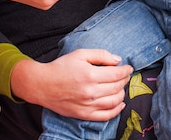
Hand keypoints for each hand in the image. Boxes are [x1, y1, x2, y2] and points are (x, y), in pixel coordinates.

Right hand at [11, 49, 132, 119]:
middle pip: (117, 87)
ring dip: (122, 93)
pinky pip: (106, 115)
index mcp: (90, 75)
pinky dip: (117, 110)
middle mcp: (90, 92)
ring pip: (115, 101)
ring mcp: (88, 105)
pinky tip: (120, 103)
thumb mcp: (79, 54)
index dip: (126, 70)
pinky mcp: (84, 115)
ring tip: (121, 87)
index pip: (117, 74)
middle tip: (125, 75)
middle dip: (124, 80)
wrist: (42, 84)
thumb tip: (118, 60)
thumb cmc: (60, 67)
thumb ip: (100, 54)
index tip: (129, 68)